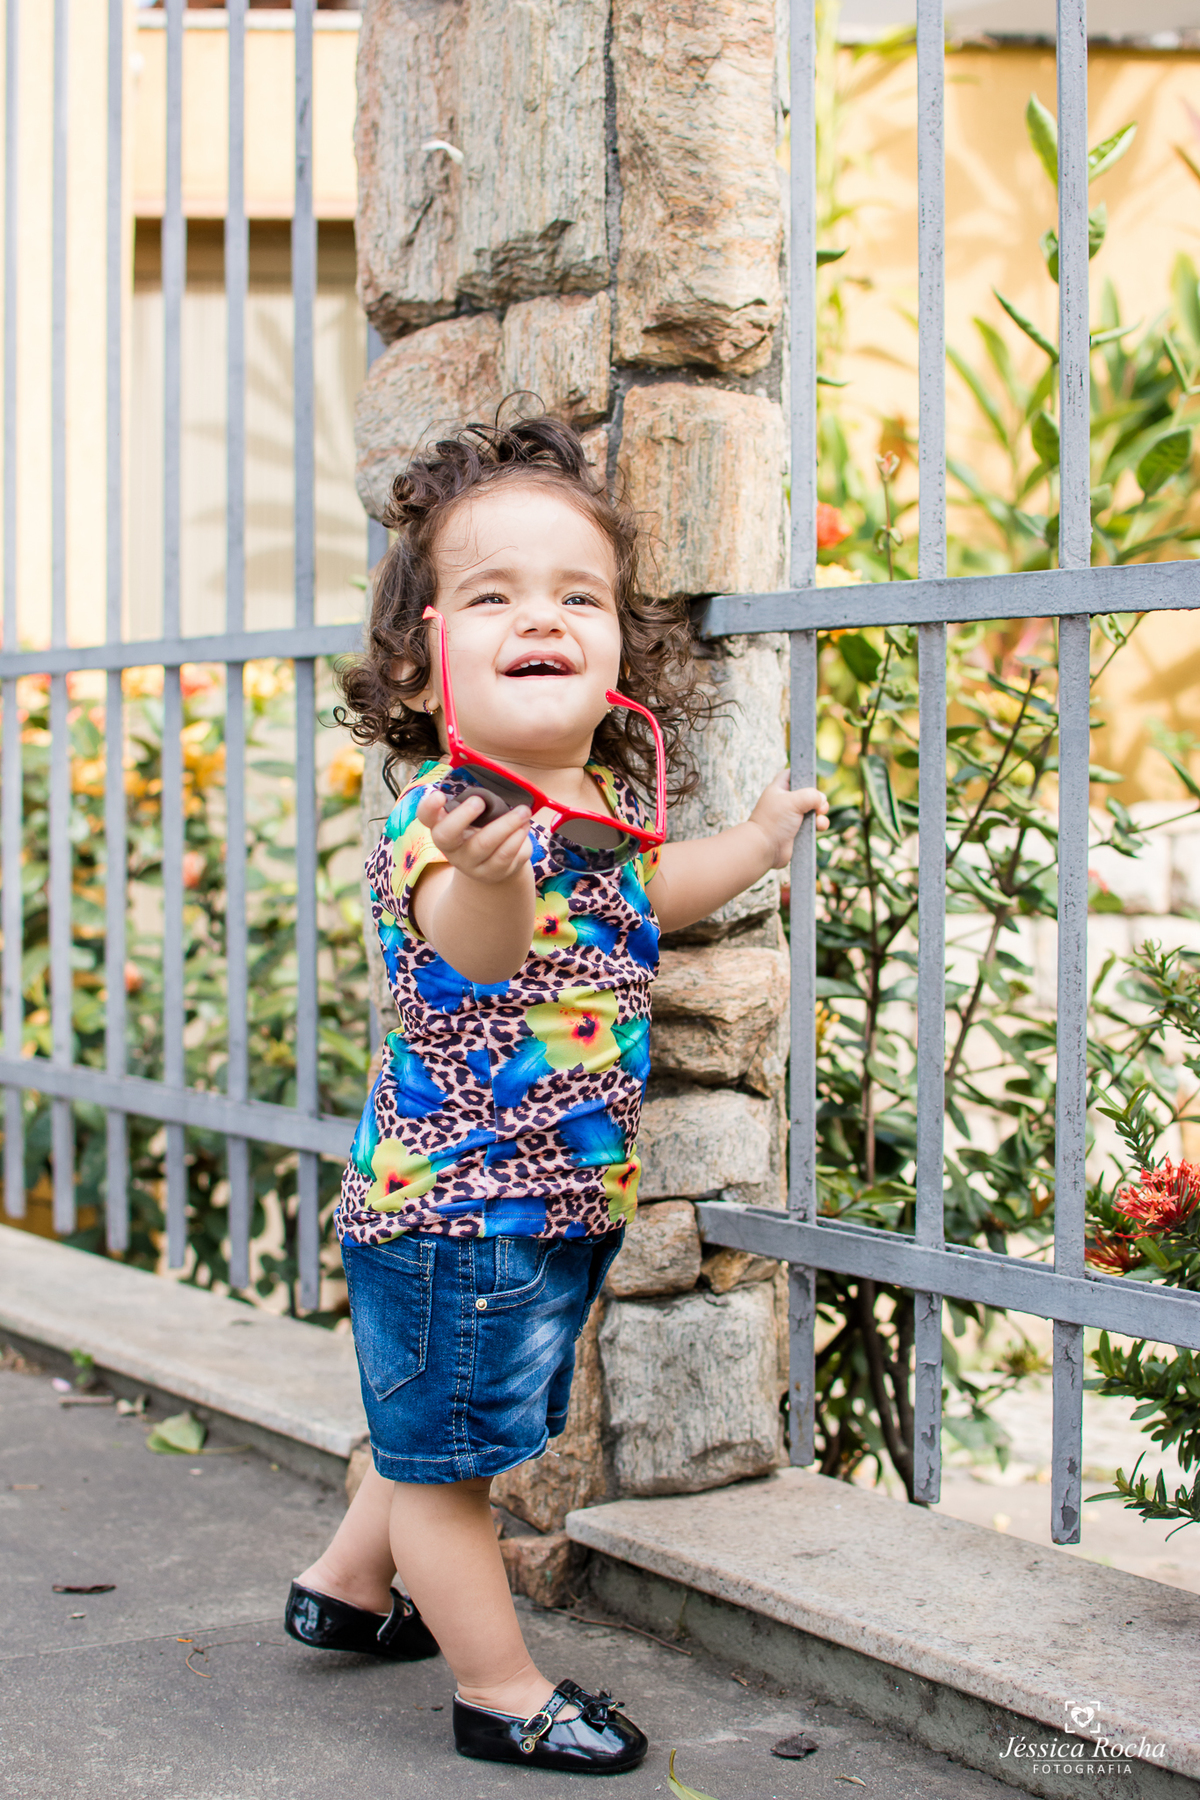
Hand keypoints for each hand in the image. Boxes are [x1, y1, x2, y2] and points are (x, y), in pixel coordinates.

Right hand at [416, 788, 532, 885]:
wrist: (497, 862)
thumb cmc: (485, 826)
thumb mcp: (477, 813)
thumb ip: (475, 793)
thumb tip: (473, 763)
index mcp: (442, 825)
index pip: (426, 817)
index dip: (428, 807)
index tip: (439, 795)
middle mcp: (451, 847)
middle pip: (446, 835)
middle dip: (462, 816)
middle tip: (480, 801)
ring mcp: (469, 863)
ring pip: (483, 844)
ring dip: (506, 824)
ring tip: (523, 810)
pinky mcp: (490, 873)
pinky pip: (504, 855)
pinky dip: (517, 837)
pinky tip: (524, 826)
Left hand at [747, 768, 829, 869]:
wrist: (765, 848)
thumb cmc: (774, 821)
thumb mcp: (793, 801)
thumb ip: (811, 795)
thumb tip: (822, 800)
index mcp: (779, 789)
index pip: (791, 774)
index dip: (802, 774)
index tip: (812, 779)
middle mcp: (786, 802)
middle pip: (808, 793)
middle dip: (818, 798)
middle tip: (820, 805)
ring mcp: (792, 817)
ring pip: (814, 810)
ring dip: (821, 813)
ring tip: (819, 818)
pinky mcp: (798, 831)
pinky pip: (814, 825)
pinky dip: (819, 825)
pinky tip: (819, 827)